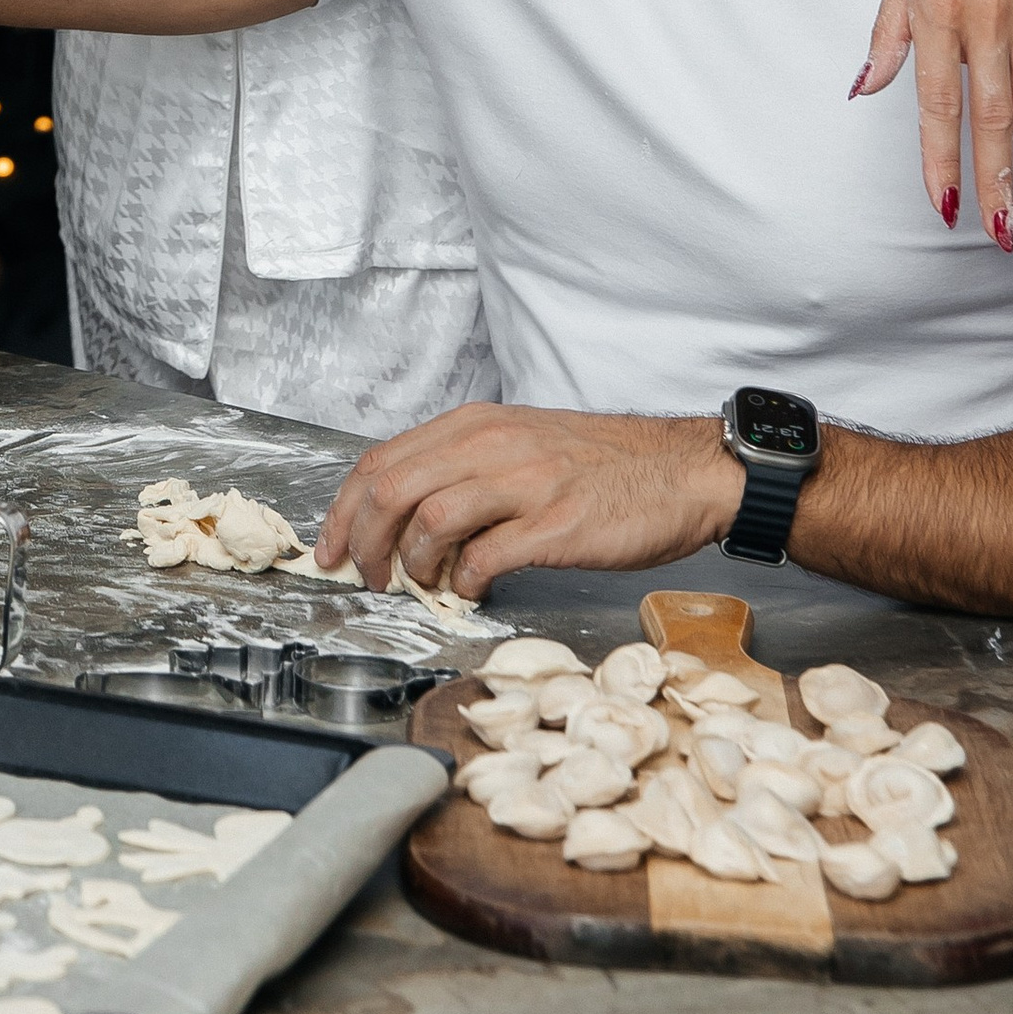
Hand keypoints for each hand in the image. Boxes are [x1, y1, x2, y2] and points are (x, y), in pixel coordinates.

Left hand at [315, 403, 742, 602]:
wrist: (681, 471)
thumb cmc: (601, 465)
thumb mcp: (519, 445)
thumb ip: (463, 471)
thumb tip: (407, 524)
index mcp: (475, 424)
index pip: (381, 461)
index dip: (344, 511)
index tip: (330, 549)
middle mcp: (491, 444)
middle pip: (391, 489)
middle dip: (364, 542)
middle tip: (368, 578)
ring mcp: (524, 482)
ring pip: (429, 520)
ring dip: (413, 565)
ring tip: (425, 584)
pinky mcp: (555, 525)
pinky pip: (485, 557)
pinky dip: (465, 581)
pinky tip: (473, 589)